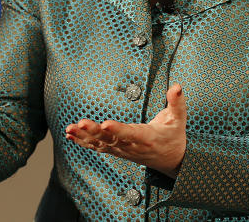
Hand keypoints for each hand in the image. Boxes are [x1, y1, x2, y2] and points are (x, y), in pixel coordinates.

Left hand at [64, 84, 186, 177]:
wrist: (172, 161)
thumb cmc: (173, 137)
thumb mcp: (178, 120)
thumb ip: (177, 103)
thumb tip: (177, 87)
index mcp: (147, 138)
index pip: (131, 134)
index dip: (118, 130)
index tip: (106, 124)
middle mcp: (132, 146)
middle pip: (111, 139)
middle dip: (94, 131)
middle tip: (80, 123)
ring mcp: (123, 150)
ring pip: (101, 144)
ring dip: (84, 137)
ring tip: (69, 129)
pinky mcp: (116, 151)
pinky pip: (98, 147)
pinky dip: (83, 142)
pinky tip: (70, 136)